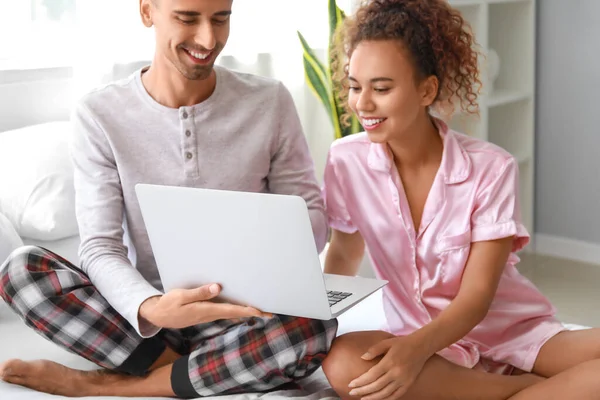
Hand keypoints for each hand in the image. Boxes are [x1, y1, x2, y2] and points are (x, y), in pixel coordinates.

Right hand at [139, 283, 271, 328]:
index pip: (231, 310)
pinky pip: (226, 312)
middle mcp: (211, 314)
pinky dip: (237, 310)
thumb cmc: (169, 304)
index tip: (261, 310)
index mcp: (206, 310)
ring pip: (232, 313)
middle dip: (253, 313)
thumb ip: (200, 292)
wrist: (159, 316)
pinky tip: (242, 308)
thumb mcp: (181, 296)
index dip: (247, 310)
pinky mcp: (206, 312)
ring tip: (262, 309)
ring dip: (247, 311)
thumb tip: (218, 288)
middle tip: (270, 312)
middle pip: (236, 313)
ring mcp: (209, 314)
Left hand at [348, 335, 429, 399]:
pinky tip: (378, 399)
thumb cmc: (402, 343)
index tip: (350, 384)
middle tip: (352, 392)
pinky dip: (386, 399)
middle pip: (376, 386)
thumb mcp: (386, 342)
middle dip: (362, 391)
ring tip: (362, 398)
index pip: (371, 375)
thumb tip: (362, 357)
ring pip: (385, 393)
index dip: (360, 382)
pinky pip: (396, 395)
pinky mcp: (408, 384)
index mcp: (389, 362)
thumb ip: (373, 350)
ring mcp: (403, 380)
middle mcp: (396, 373)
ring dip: (372, 398)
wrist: (422, 346)